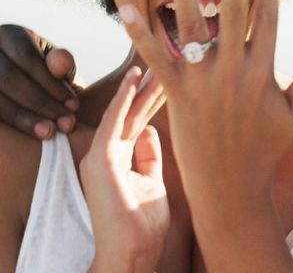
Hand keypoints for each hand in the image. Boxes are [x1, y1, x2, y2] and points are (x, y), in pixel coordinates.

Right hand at [0, 24, 78, 138]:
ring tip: (48, 133)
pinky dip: (7, 124)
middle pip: (7, 79)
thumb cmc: (44, 73)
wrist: (23, 83)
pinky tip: (25, 136)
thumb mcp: (54, 65)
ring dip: (22, 118)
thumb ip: (60, 64)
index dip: (51, 84)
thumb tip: (62, 64)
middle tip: (66, 124)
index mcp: (10, 35)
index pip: (28, 59)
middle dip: (40, 104)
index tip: (74, 107)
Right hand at [81, 67, 167, 272]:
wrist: (134, 254)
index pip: (139, 119)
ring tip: (156, 60)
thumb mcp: (152, 182)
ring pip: (126, 110)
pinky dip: (124, 97)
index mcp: (121, 159)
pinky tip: (135, 77)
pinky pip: (113, 120)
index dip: (155, 98)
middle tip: (167, 57)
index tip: (172, 75)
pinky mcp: (100, 158)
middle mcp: (109, 153)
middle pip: (134, 111)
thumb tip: (149, 130)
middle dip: (151, 85)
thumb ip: (149, 156)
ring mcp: (102, 155)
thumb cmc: (145, 224)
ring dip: (142, 85)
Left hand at [119, 0, 292, 270]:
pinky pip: (156, 59)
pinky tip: (128, 7)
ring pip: (192, 29)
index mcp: (263, 71)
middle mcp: (233, 70)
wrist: (230, 190)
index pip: (268, 17)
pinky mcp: (176, 96)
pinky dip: (141, 34)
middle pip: (236, 12)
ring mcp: (202, 82)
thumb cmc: (266, 150)